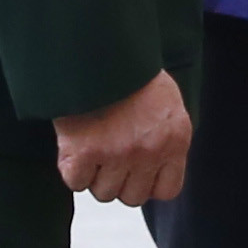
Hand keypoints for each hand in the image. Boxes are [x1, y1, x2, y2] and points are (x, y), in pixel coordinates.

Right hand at [54, 72, 192, 208]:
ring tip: (92, 146)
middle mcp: (149, 151)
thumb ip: (164, 137)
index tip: (136, 171)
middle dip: (119, 181)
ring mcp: (117, 153)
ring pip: (104, 192)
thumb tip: (154, 169)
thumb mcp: (166, 104)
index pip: (167, 190)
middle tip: (109, 157)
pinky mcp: (84, 152)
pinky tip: (74, 147)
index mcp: (175, 139)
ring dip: (95, 175)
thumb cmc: (131, 72)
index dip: (148, 183)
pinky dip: (72, 170)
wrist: (101, 50)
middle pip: (133, 197)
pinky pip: (76, 182)